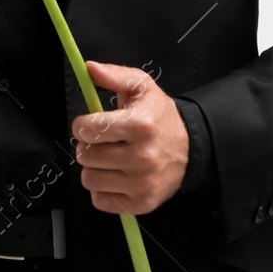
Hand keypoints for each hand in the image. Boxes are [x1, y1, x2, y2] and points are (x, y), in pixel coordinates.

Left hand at [70, 60, 188, 215]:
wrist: (190, 147)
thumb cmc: (159, 116)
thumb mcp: (141, 87)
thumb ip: (113, 75)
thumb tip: (89, 68)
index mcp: (140, 125)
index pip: (88, 130)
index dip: (82, 125)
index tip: (90, 124)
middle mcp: (142, 156)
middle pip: (85, 156)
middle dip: (88, 146)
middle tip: (102, 142)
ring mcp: (142, 183)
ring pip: (89, 179)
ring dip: (94, 168)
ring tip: (109, 159)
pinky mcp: (142, 203)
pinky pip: (100, 200)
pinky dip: (102, 189)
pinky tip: (116, 176)